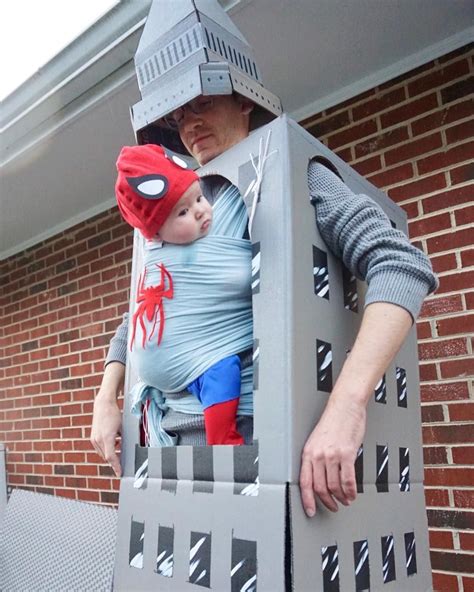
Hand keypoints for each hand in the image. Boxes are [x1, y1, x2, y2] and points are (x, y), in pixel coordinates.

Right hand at [90, 362, 124, 476]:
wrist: (103, 404)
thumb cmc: (114, 414)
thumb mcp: (122, 428)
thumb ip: (123, 440)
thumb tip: (124, 450)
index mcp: (107, 438)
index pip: (111, 457)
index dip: (116, 466)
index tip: (119, 473)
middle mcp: (98, 440)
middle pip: (107, 457)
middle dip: (114, 461)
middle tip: (122, 464)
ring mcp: (94, 439)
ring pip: (103, 453)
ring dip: (110, 454)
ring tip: (119, 451)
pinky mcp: (93, 437)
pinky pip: (100, 448)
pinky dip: (107, 448)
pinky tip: (114, 443)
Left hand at [300, 397, 365, 515]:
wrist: (345, 406)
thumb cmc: (333, 422)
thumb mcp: (317, 440)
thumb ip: (316, 458)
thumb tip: (320, 478)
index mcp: (308, 452)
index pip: (304, 482)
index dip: (307, 500)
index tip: (311, 511)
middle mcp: (318, 455)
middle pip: (320, 487)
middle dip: (327, 501)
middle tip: (333, 506)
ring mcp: (332, 455)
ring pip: (334, 487)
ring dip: (341, 498)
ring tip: (345, 500)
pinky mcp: (347, 454)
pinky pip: (348, 480)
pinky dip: (351, 491)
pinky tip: (353, 494)